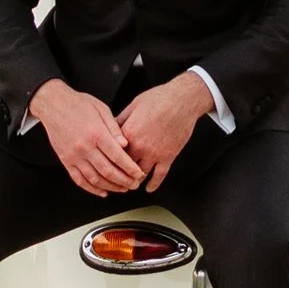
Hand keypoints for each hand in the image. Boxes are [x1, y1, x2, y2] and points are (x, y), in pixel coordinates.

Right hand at [29, 80, 145, 194]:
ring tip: (122, 189)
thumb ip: (114, 128)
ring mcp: (74, 156)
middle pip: (107, 170)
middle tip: (134, 184)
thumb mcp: (101, 109)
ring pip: (94, 178)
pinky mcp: (66, 161)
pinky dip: (91, 189)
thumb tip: (125, 144)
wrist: (54, 105)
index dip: (130, 168)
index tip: (139, 173)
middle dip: (124, 180)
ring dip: (110, 187)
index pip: (117, 156)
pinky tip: (102, 191)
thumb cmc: (78, 104)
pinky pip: (79, 180)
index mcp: (96, 133)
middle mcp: (84, 147)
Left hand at [116, 69, 213, 188]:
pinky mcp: (168, 156)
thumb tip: (110, 129)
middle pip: (124, 166)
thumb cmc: (159, 98)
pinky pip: (159, 175)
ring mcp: (154, 153)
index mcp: (128, 132)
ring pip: (140, 174)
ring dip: (134, 180)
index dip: (108, 157)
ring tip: (129, 184)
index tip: (106, 162)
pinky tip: (149, 188)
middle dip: (119, 173)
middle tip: (115, 178)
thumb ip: (121, 120)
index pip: (113, 151)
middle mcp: (139, 146)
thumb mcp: (133, 105)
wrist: (182, 100)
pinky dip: (153, 184)